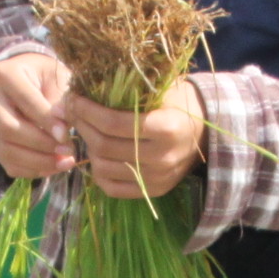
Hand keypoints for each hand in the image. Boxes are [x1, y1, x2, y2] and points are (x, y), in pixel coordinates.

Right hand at [0, 50, 75, 180]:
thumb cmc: (45, 75)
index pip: (24, 101)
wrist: (25, 77)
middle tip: (67, 151)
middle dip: (40, 144)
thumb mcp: (57, 77)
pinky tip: (52, 167)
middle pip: (7, 129)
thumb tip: (63, 129)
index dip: (46, 121)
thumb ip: (61, 100)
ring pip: (6, 150)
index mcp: (5, 74)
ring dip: (38, 162)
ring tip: (64, 163)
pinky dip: (31, 170)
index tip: (66, 134)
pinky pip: (6, 162)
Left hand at [68, 79, 204, 200]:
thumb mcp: (162, 88)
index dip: (86, 110)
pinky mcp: (153, 191)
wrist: (205, 134)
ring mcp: (158, 178)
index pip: (113, 123)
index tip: (74, 98)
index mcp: (167, 127)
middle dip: (82, 126)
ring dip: (87, 148)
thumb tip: (84, 85)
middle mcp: (163, 157)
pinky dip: (98, 172)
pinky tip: (97, 154)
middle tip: (73, 112)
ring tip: (86, 131)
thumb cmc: (180, 104)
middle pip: (104, 145)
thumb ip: (129, 89)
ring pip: (103, 168)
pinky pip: (112, 188)